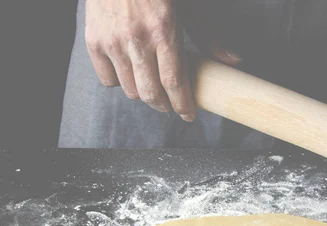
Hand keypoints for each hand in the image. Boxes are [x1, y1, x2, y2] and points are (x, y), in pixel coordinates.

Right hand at [85, 0, 240, 119]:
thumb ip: (207, 37)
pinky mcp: (93, 41)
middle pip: (151, 93)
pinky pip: (108, 80)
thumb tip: (233, 60)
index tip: (189, 115)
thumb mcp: (187, 8)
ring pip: (130, 90)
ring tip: (151, 84)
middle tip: (170, 104)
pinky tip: (129, 71)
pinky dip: (119, 82)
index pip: (175, 82)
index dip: (183, 104)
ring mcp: (113, 42)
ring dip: (143, 93)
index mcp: (164, 31)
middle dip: (164, 105)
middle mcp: (137, 40)